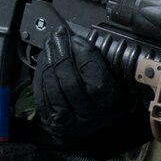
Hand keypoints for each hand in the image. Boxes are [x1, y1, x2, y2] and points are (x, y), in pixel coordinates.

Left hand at [32, 26, 149, 157]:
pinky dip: (41, 73)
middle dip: (62, 55)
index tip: (78, 39)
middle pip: (71, 84)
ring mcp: (68, 122)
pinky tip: (44, 58)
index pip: (97, 84)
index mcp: (112, 107)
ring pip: (54, 88)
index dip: (85, 58)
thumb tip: (81, 39)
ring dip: (49, 61)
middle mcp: (90, 119)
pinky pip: (41, 93)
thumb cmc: (108, 96)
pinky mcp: (50, 120)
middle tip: (59, 36)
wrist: (96, 124)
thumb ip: (106, 63)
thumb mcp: (119, 80)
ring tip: (51, 43)